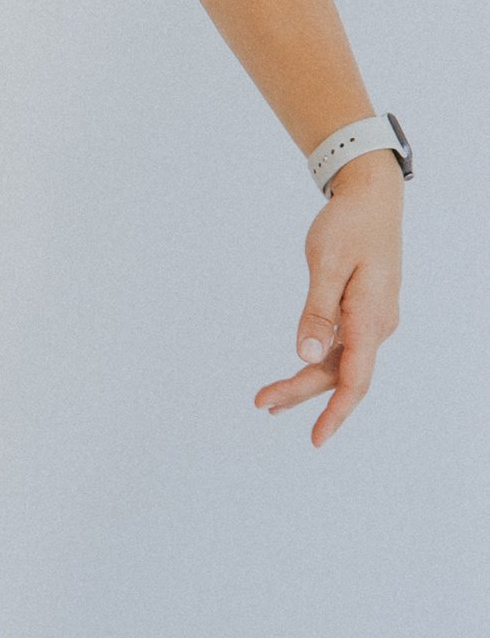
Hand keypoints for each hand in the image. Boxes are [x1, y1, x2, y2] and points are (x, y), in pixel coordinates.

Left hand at [254, 149, 403, 445]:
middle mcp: (377, 326)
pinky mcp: (363, 314)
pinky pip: (342, 348)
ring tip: (268, 402)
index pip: (355, 378)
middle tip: (260, 403)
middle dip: (302, 393)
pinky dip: (316, 363)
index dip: (336, 412)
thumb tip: (306, 355)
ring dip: (306, 382)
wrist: (372, 199)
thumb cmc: (348, 226)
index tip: (316, 439)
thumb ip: (318, 311)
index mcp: (371, 317)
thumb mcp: (327, 264)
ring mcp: (372, 321)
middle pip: (341, 374)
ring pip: (340, 363)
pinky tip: (296, 373)